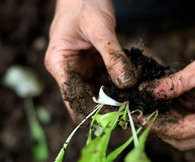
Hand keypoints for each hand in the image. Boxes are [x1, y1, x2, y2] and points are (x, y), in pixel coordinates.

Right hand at [44, 0, 135, 118]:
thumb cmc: (84, 2)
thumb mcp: (100, 30)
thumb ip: (113, 56)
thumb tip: (127, 84)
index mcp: (59, 64)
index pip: (74, 98)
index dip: (94, 110)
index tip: (116, 117)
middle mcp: (68, 71)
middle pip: (87, 98)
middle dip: (107, 106)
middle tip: (130, 112)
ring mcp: (81, 68)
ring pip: (99, 91)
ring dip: (116, 97)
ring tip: (135, 103)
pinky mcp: (93, 64)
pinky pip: (107, 79)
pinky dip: (119, 84)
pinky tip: (134, 88)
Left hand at [140, 24, 194, 149]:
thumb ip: (176, 83)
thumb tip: (150, 92)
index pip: (187, 131)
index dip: (160, 125)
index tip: (140, 116)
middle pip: (187, 139)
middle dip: (162, 128)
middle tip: (141, 114)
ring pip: (190, 132)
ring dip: (170, 120)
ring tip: (151, 105)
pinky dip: (181, 112)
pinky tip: (168, 99)